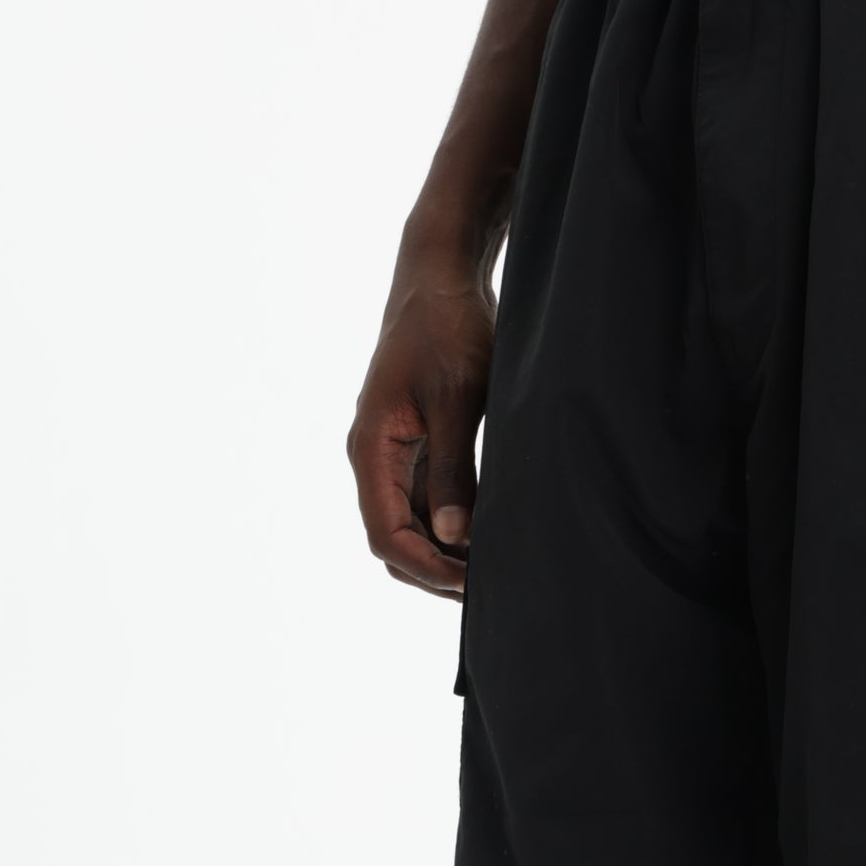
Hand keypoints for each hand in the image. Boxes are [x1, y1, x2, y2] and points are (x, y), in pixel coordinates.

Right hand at [347, 242, 495, 600]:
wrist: (440, 277)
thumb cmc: (448, 329)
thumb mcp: (458, 400)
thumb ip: (453, 470)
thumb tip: (454, 536)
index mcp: (371, 448)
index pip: (387, 534)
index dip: (426, 567)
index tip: (471, 583)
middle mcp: (375, 458)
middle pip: (395, 541)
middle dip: (435, 571)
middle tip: (489, 588)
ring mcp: (395, 455)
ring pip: (413, 527)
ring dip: (447, 553)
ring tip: (494, 568)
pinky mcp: (417, 447)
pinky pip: (428, 502)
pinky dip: (454, 526)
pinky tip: (491, 534)